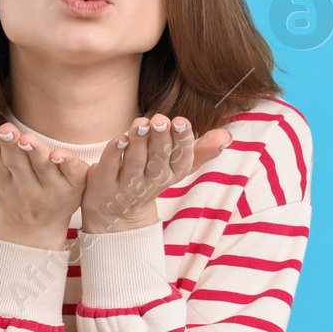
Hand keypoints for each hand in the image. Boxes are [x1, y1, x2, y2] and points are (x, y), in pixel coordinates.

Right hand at [0, 113, 88, 250]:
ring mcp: (51, 189)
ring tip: (26, 139)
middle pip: (16, 164)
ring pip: (42, 168)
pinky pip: (72, 173)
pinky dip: (67, 163)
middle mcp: (25, 188)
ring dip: (35, 153)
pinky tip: (59, 155)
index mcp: (1, 182)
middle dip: (10, 146)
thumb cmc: (8, 189)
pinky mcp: (74, 186)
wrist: (35, 227)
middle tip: (6, 130)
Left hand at [80, 114, 230, 233]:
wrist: (116, 212)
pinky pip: (111, 168)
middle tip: (160, 118)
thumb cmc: (151, 178)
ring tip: (141, 123)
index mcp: (171, 175)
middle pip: (159, 160)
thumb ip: (202, 150)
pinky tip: (119, 138)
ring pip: (135, 163)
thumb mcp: (178, 167)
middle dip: (161, 139)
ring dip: (139, 142)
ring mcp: (127, 186)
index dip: (182, 141)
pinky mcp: (104, 185)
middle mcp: (151, 183)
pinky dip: (114, 154)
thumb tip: (228, 136)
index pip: (181, 160)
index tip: (181, 121)